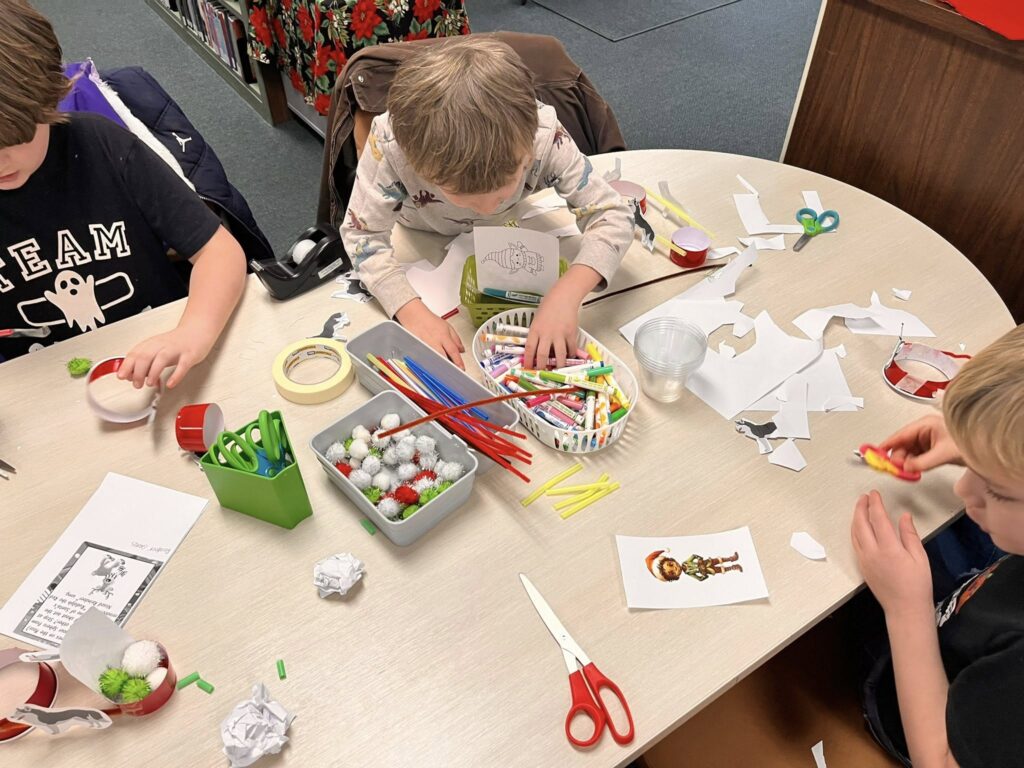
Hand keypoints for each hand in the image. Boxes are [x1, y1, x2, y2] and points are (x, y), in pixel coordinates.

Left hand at [119, 325, 214, 388]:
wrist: (197, 331)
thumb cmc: (175, 343)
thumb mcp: (156, 350)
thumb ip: (143, 363)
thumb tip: (131, 376)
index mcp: (152, 344)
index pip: (135, 354)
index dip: (126, 366)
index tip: (122, 376)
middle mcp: (162, 345)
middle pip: (145, 356)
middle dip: (138, 372)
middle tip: (137, 384)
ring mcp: (176, 350)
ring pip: (161, 359)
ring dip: (153, 372)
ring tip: (150, 383)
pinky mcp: (190, 355)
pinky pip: (183, 365)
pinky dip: (176, 375)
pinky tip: (171, 383)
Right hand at [396, 299, 464, 368]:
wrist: (414, 316)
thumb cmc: (429, 321)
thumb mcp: (447, 327)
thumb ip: (456, 339)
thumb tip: (462, 350)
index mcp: (443, 336)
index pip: (453, 351)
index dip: (458, 361)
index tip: (462, 368)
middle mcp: (434, 342)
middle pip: (443, 357)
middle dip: (449, 366)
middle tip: (455, 373)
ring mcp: (425, 346)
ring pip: (434, 359)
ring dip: (440, 366)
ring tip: (445, 372)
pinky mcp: (418, 349)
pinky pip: (426, 358)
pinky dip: (431, 363)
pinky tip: (434, 367)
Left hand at [524, 282, 581, 369]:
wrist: (563, 297)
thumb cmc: (548, 308)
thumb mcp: (537, 320)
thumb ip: (537, 334)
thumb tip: (537, 351)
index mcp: (535, 329)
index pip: (529, 349)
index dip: (528, 361)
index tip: (528, 368)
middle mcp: (547, 333)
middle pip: (543, 355)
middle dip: (541, 367)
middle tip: (542, 373)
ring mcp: (560, 334)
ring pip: (559, 355)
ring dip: (558, 365)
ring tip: (557, 369)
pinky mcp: (571, 334)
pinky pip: (571, 349)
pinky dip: (570, 355)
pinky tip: (568, 357)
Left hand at [851, 491, 932, 615]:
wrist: (905, 609)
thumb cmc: (917, 584)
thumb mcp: (919, 557)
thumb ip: (909, 535)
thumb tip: (904, 516)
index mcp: (889, 549)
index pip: (878, 519)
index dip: (875, 504)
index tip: (874, 493)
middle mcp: (872, 553)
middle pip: (861, 524)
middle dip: (861, 507)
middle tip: (864, 497)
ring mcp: (864, 560)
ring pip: (854, 533)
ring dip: (856, 518)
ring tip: (861, 507)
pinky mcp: (862, 566)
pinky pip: (855, 543)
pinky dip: (855, 530)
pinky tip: (860, 526)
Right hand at [878, 415, 961, 472]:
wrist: (986, 448)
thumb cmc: (968, 443)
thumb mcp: (942, 454)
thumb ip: (921, 462)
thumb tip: (904, 468)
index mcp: (925, 424)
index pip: (900, 435)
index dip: (886, 445)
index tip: (874, 454)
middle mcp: (924, 430)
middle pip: (902, 445)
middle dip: (898, 458)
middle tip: (895, 470)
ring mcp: (928, 439)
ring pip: (908, 452)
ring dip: (906, 463)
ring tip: (908, 472)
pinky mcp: (932, 448)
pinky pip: (916, 457)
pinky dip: (913, 464)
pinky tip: (914, 470)